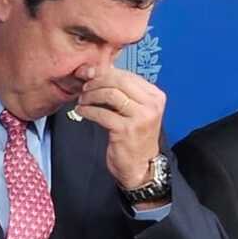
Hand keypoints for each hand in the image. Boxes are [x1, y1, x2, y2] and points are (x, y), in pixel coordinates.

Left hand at [71, 66, 164, 189]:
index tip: (88, 75)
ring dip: (91, 95)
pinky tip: (82, 111)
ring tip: (82, 100)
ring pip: (110, 94)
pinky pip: (102, 113)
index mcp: (155, 96)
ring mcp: (140, 117)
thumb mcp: (134, 110)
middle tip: (84, 88)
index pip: (127, 75)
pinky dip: (88, 110)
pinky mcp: (126, 130)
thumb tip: (96, 72)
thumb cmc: (135, 137)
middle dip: (96, 82)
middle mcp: (151, 104)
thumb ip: (121, 92)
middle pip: (118, 81)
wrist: (140, 166)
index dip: (104, 73)